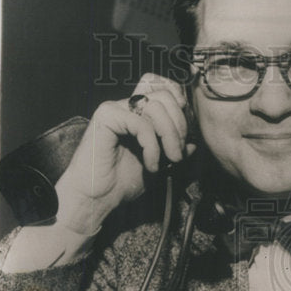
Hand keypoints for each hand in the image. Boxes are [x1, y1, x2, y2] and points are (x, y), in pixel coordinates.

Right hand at [55, 73, 195, 234]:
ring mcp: (116, 108)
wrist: (97, 197)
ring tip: (169, 160)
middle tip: (178, 154)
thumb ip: (173, 151)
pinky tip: (151, 165)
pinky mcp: (107, 116)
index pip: (166, 92)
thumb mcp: (158, 165)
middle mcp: (127, 106)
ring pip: (156, 107)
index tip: (187, 136)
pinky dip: (152, 146)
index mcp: (138, 113)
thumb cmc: (122, 182)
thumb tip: (193, 142)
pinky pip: (141, 123)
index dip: (181, 109)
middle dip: (180, 125)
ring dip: (169, 136)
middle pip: (165, 96)